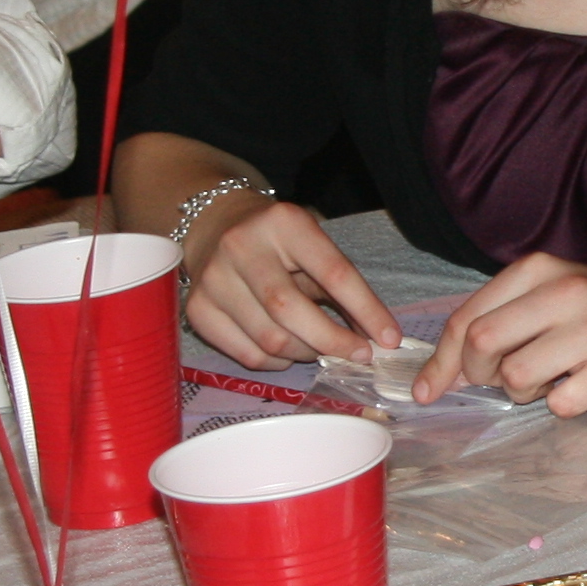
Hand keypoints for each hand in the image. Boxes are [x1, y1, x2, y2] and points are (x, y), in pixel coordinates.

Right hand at [181, 197, 396, 367]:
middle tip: (358, 355)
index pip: (333, 271)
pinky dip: (276, 363)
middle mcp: (242, 246)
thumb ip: (340, 285)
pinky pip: (247, 354)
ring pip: (269, 339)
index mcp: (283, 222)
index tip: (389, 338)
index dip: (366, 309)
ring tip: (318, 347)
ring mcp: (213, 279)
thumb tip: (375, 336)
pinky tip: (286, 350)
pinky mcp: (197, 309)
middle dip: (332, 341)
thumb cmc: (277, 240)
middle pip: (291, 310)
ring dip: (305, 353)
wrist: (214, 225)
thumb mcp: (311, 244)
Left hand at [417, 255, 586, 415]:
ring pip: (517, 378)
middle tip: (504, 378)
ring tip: (551, 379)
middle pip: (482, 343)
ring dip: (524, 392)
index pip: (468, 316)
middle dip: (481, 373)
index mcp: (541, 268)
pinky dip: (562, 405)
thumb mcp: (551, 295)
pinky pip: (562, 404)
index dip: (442, 360)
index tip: (427, 392)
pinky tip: (581, 387)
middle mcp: (568, 290)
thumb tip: (440, 376)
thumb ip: (499, 321)